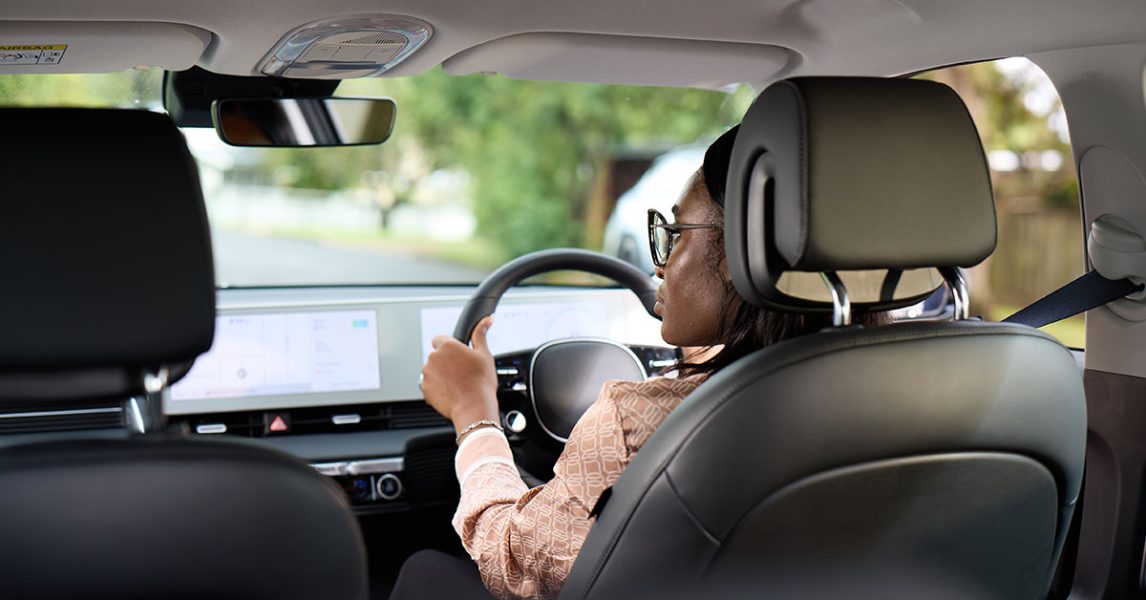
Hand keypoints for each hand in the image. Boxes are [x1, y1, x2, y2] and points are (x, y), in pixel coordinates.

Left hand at [421, 316, 499, 432]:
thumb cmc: (481, 383)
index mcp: (447, 345)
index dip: (450, 347)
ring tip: (457, 383)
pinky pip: (429, 384)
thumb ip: (481, 334)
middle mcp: (433, 357)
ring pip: (432, 369)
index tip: (458, 357)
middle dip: (446, 361)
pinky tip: (451, 391)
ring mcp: (426, 373)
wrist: (474, 408)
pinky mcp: (424, 388)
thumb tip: (488, 320)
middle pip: (437, 355)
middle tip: (461, 372)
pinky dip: (437, 387)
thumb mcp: (485, 354)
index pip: (440, 339)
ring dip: (440, 374)